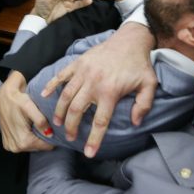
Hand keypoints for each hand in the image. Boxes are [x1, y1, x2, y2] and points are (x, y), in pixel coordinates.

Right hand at [0, 71, 54, 152]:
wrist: (3, 96)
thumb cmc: (17, 100)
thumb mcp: (30, 107)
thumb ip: (40, 121)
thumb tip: (50, 134)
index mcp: (23, 141)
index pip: (46, 146)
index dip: (52, 137)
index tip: (53, 128)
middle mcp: (16, 147)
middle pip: (39, 147)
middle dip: (43, 136)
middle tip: (44, 124)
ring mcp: (11, 147)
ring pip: (32, 146)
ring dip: (35, 136)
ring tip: (35, 124)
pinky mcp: (8, 144)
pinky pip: (24, 144)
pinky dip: (27, 137)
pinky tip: (27, 126)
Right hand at [41, 22, 156, 157]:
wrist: (130, 39)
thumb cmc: (139, 64)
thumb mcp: (149, 85)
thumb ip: (143, 105)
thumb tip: (135, 122)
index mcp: (110, 92)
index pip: (100, 122)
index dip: (94, 139)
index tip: (88, 153)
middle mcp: (93, 83)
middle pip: (77, 111)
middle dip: (71, 127)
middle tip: (70, 137)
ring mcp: (83, 72)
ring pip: (66, 95)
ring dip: (60, 111)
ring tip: (57, 123)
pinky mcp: (78, 63)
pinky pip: (61, 75)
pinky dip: (52, 85)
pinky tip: (45, 95)